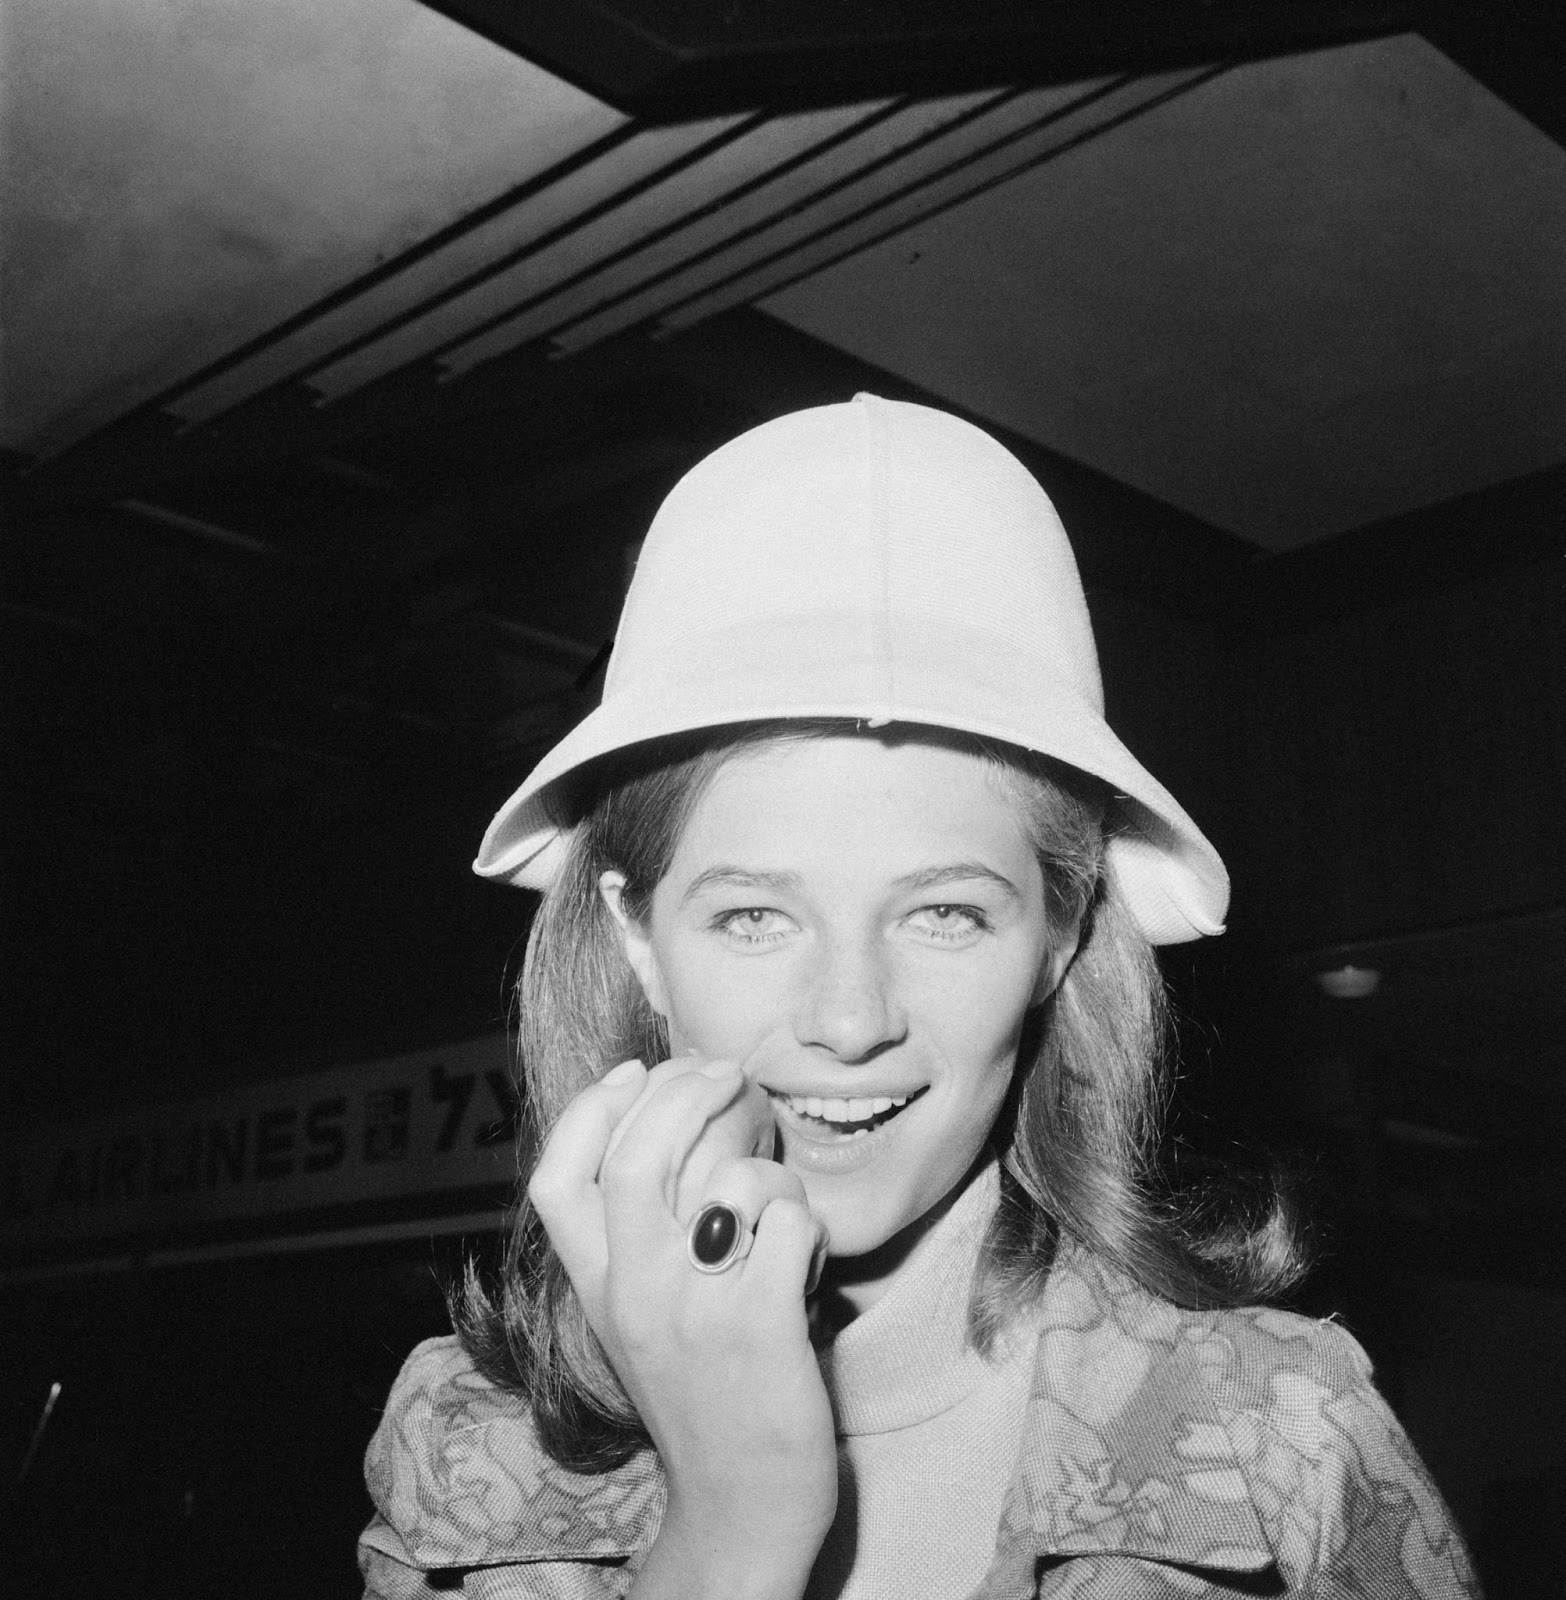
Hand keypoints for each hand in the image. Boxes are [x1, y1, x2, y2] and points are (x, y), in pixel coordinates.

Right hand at [530, 1057, 835, 1597]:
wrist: (739, 1512)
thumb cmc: (702, 1397)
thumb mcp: (638, 1319)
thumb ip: (634, 1238)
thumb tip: (660, 1124)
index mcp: (597, 1289)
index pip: (556, 1178)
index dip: (591, 1109)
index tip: (638, 1073)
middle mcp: (635, 1294)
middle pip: (638, 1156)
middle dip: (688, 1092)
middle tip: (728, 1075)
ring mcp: (697, 1311)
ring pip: (727, 1181)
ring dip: (766, 1164)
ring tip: (777, 1191)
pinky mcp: (762, 1328)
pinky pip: (790, 1223)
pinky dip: (808, 1218)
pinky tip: (809, 1252)